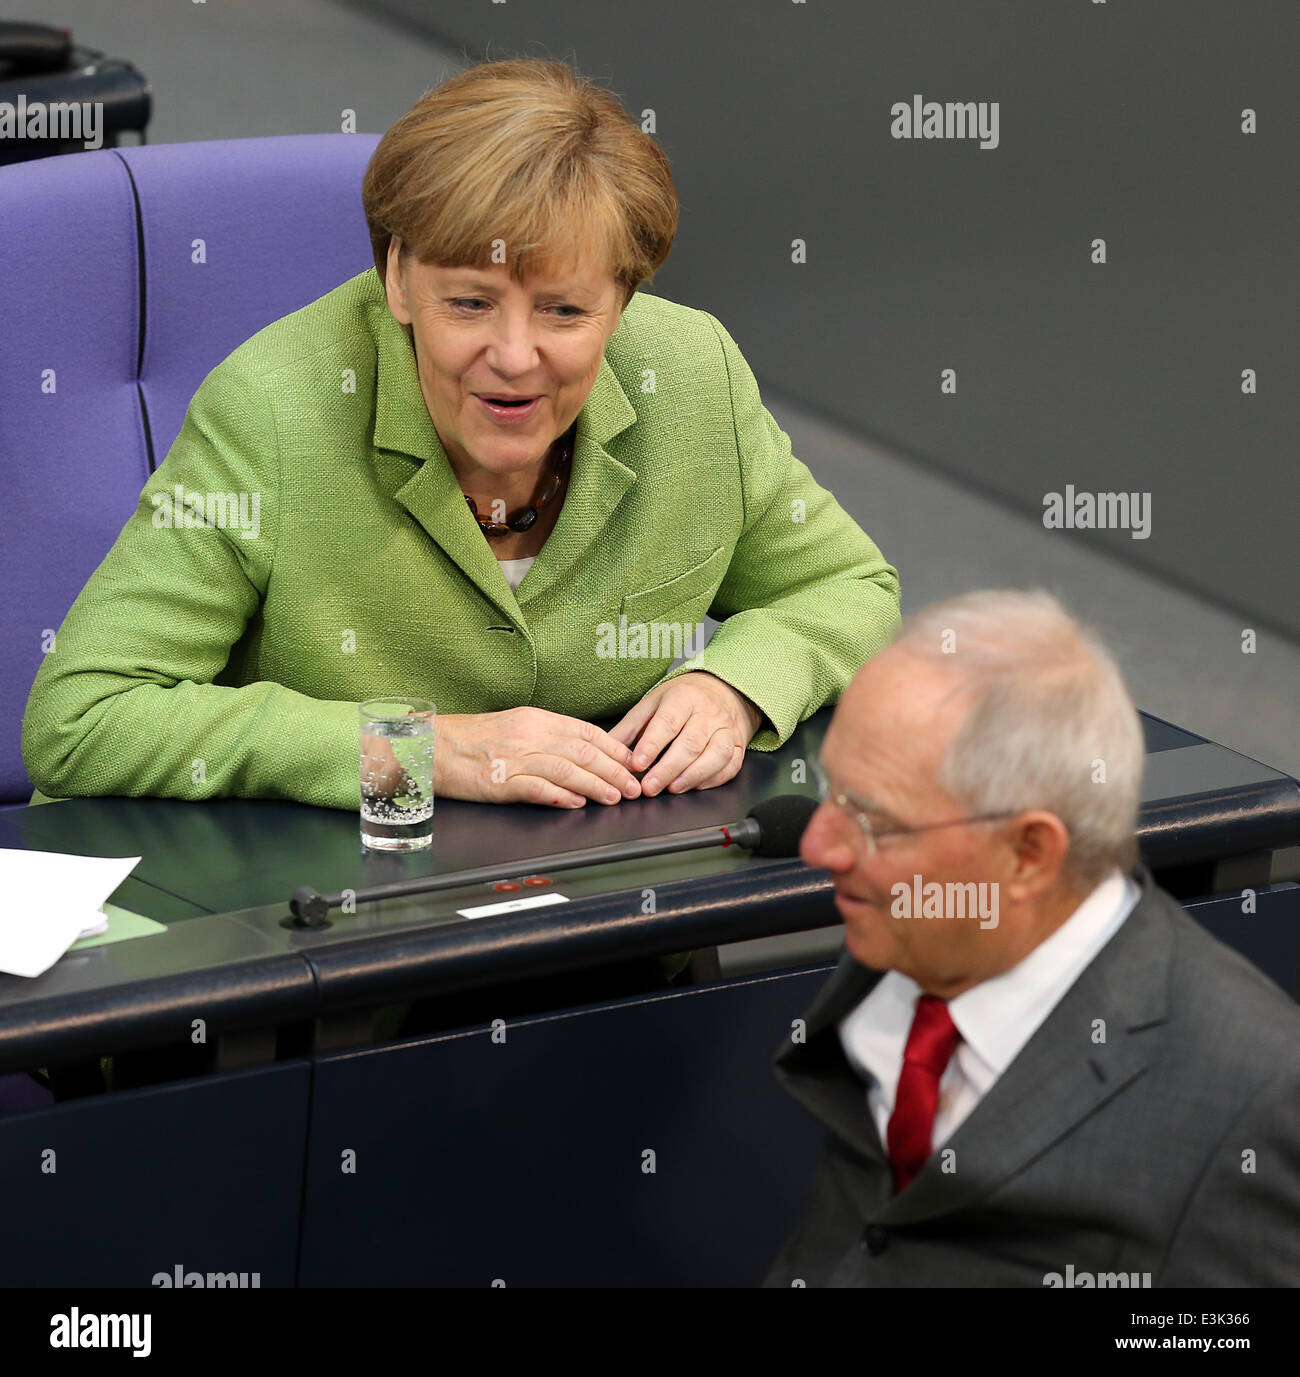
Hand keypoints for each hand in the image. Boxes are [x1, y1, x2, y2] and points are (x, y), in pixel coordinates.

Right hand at [434, 707, 643, 807]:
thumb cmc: (472, 739)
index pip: (586, 731)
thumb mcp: (515, 725)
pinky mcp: (500, 781)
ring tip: (615, 797)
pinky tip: (577, 803)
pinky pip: (537, 788)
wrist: (432, 747)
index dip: (614, 748)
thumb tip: (583, 751)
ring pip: (567, 769)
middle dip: (614, 771)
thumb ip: (548, 736)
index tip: (632, 762)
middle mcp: (529, 734)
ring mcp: (515, 757)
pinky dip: (561, 796)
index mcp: (536, 718)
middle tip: (634, 787)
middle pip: (583, 751)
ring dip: (596, 785)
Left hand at [608, 671, 761, 796]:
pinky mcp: (738, 744)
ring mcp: (726, 728)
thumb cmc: (683, 699)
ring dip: (692, 776)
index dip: (652, 745)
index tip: (637, 764)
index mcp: (684, 697)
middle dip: (668, 768)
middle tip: (649, 787)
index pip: (668, 722)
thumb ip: (631, 728)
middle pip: (691, 743)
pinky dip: (712, 779)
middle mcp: (708, 712)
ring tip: (672, 789)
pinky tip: (694, 787)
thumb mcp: (653, 703)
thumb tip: (607, 750)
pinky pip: (730, 765)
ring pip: (715, 755)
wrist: (723, 690)